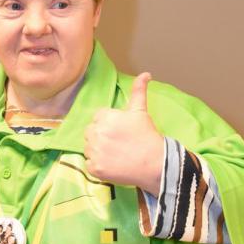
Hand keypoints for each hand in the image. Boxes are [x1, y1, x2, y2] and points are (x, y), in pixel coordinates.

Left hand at [84, 73, 163, 194]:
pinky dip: (98, 165)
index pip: (98, 117)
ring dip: (97, 150)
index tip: (120, 131)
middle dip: (100, 135)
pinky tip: (111, 164)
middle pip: (90, 132)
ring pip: (88, 148)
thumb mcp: (141, 111)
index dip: (109, 123)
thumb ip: (138, 90)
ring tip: (115, 153)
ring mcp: (95, 152)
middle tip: (118, 142)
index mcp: (105, 118)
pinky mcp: (95, 169)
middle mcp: (97, 133)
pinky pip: (89, 164)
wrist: (155, 163)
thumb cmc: (147, 136)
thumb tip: (146, 74)